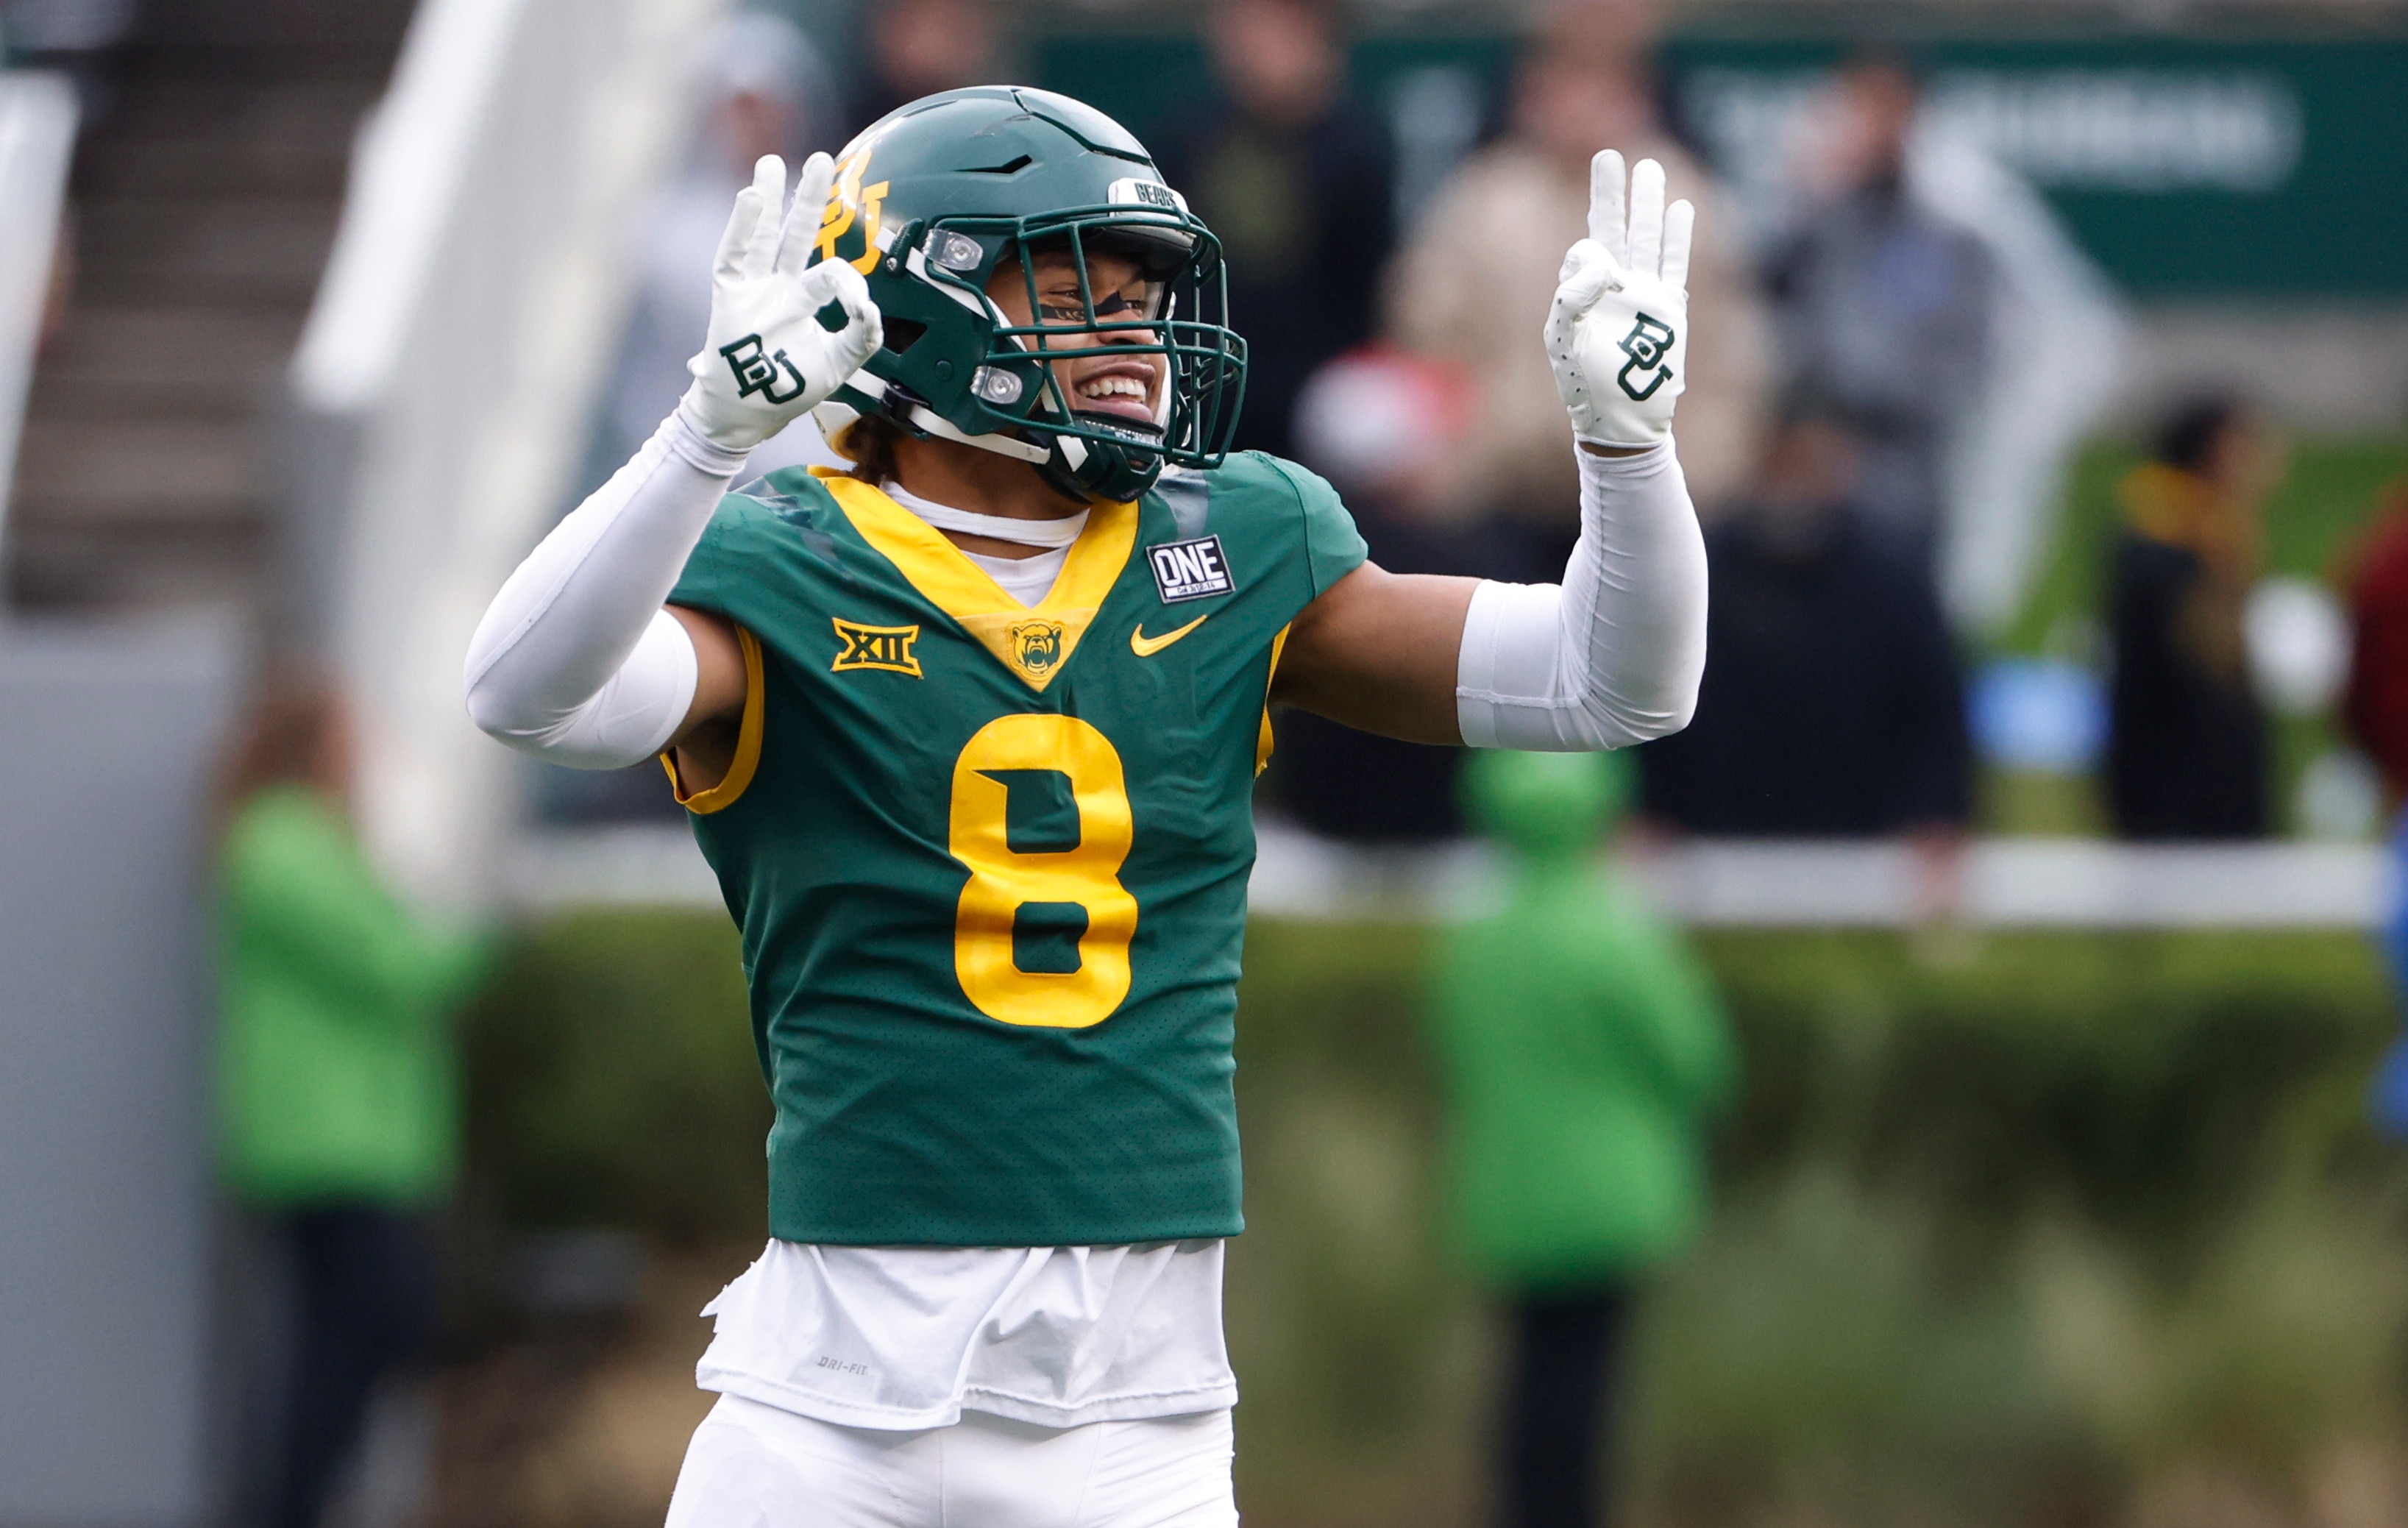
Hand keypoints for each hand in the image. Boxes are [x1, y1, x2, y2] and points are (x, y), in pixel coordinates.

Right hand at [678, 152, 880, 453]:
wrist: (747, 414)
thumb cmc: (790, 388)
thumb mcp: (838, 365)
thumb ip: (861, 338)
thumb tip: (873, 309)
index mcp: (805, 298)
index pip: (831, 275)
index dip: (850, 286)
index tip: (860, 308)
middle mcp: (779, 287)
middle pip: (796, 234)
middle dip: (810, 198)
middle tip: (822, 159)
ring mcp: (753, 290)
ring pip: (762, 237)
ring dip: (768, 199)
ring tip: (772, 164)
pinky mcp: (728, 298)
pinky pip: (733, 256)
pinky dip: (741, 228)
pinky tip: (750, 197)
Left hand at [1545, 151, 1693, 449]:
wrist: (1621, 418)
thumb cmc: (1584, 383)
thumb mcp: (1563, 339)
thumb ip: (1571, 295)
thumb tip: (1600, 257)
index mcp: (1584, 291)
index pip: (1586, 251)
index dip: (1587, 254)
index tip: (1593, 270)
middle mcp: (1615, 287)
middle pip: (1614, 228)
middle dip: (1612, 192)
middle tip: (1608, 154)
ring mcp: (1645, 295)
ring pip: (1647, 238)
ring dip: (1648, 204)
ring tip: (1650, 167)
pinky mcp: (1670, 309)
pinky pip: (1675, 264)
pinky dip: (1678, 236)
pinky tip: (1682, 207)